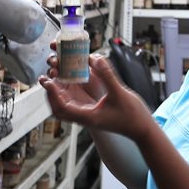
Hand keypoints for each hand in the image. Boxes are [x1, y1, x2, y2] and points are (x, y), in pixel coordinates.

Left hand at [39, 52, 156, 141]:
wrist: (142, 129)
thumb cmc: (132, 117)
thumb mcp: (120, 93)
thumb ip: (107, 75)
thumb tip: (95, 58)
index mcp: (88, 116)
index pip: (62, 107)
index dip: (53, 93)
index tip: (48, 80)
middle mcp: (85, 116)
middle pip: (59, 107)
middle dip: (51, 92)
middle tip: (47, 76)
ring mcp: (87, 114)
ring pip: (65, 104)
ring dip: (59, 91)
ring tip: (56, 75)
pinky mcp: (92, 110)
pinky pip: (75, 101)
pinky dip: (69, 91)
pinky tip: (72, 79)